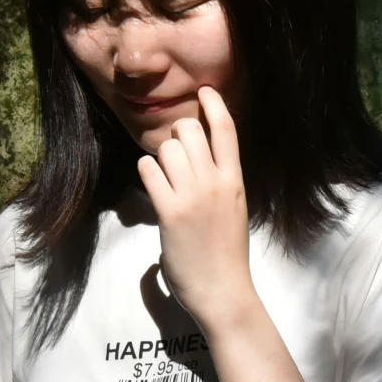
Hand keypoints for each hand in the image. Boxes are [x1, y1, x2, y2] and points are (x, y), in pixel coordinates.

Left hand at [136, 86, 254, 327]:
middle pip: (191, 130)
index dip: (215, 105)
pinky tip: (151, 181)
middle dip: (178, 132)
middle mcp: (216, 182)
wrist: (224, 291)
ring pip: (168, 147)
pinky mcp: (170, 211)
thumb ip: (220, 185)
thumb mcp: (234, 210)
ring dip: (161, 154)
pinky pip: (149, 170)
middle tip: (175, 149)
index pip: (227, 131)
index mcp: (235, 181)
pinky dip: (146, 170)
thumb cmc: (227, 255)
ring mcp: (193, 195)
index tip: (204, 90)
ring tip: (163, 172)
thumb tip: (199, 166)